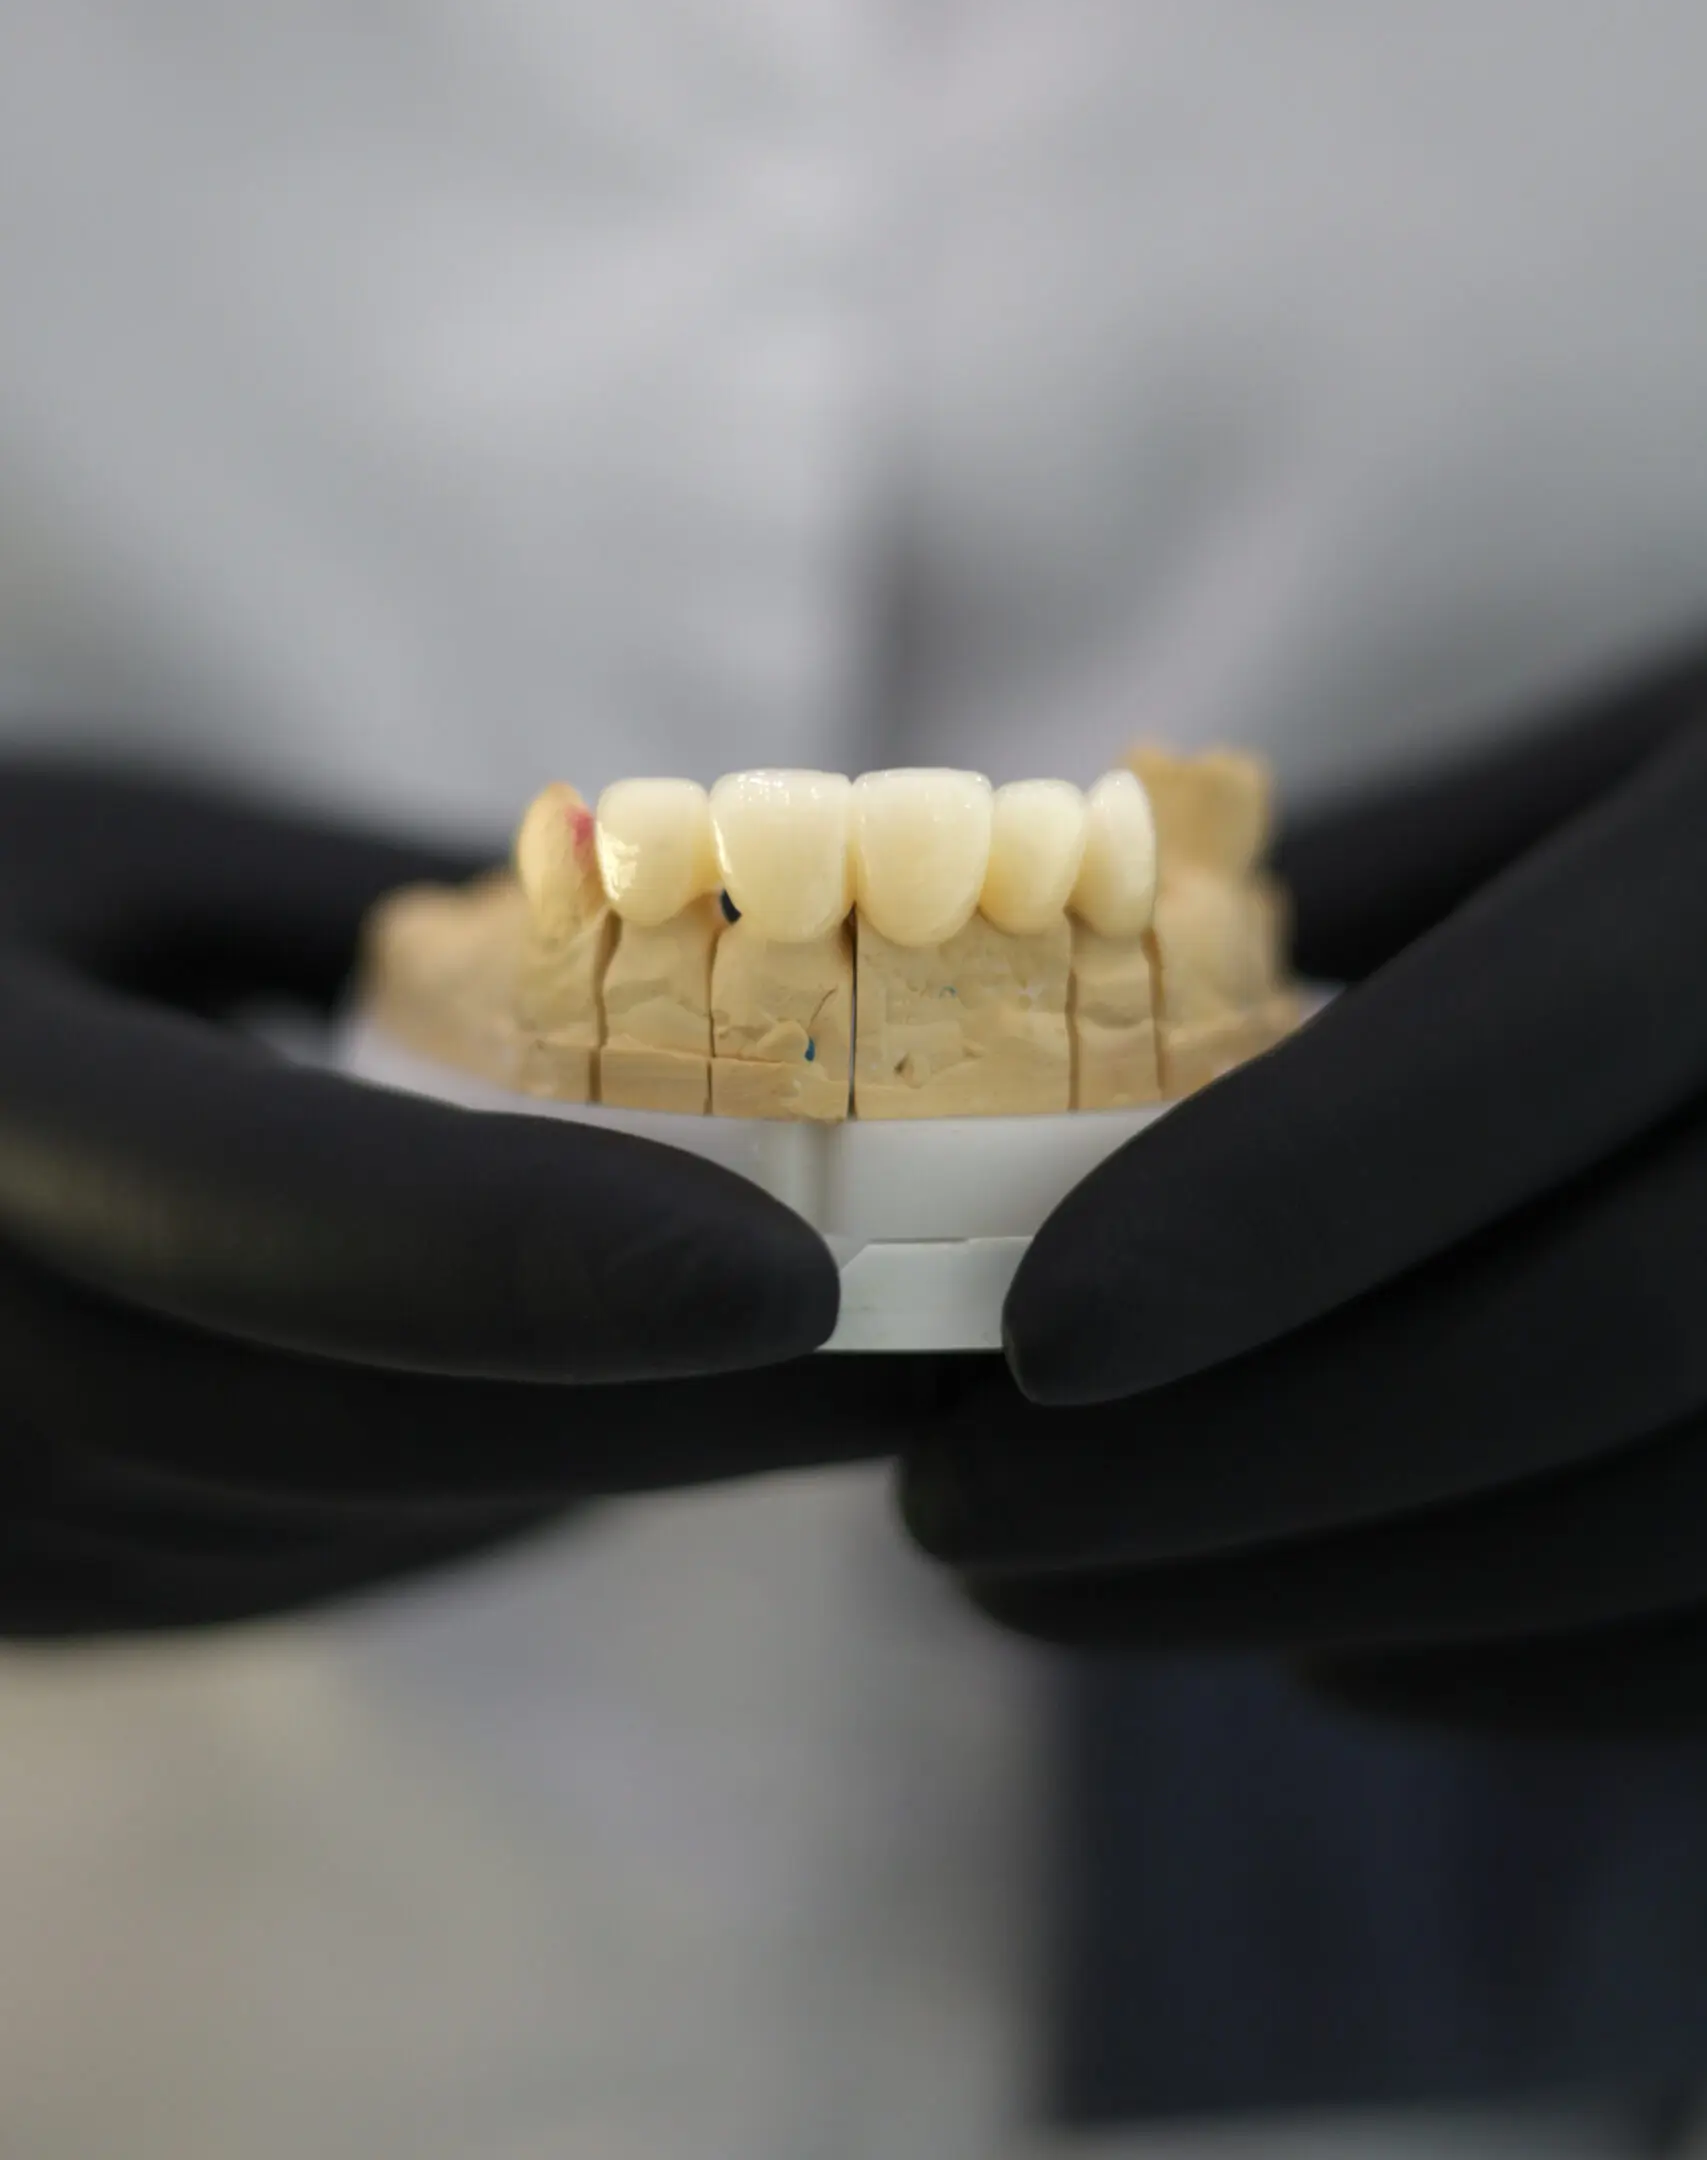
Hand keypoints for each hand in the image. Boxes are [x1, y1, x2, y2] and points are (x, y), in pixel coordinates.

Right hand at [0, 761, 929, 1633]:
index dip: (557, 1257)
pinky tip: (630, 1426)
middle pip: (383, 1430)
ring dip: (622, 1463)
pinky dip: (499, 1495)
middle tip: (938, 1338)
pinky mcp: (38, 1600)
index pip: (282, 1217)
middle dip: (689, 1408)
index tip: (814, 1274)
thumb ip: (363, 889)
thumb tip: (662, 900)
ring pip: (372, 1523)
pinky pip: (314, 1566)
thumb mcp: (109, 844)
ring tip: (838, 1378)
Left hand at [901, 645, 1706, 1733]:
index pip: (1551, 1044)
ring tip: (1070, 1589)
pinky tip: (1332, 1653)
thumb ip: (1404, 857)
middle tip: (963, 1512)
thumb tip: (1094, 973)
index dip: (1284, 1203)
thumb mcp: (1650, 736)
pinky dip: (1531, 1668)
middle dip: (1242, 1459)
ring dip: (1335, 1587)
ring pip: (1677, 1517)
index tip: (1033, 1335)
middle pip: (1596, 1336)